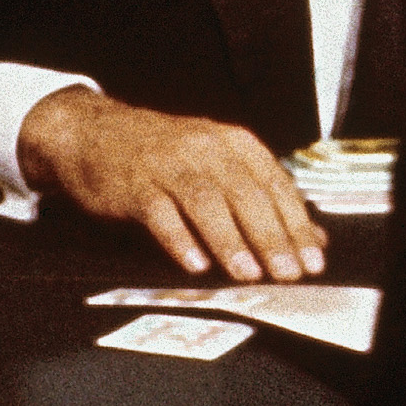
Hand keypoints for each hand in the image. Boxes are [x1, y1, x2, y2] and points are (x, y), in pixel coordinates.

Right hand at [17, 90, 325, 279]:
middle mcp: (205, 148)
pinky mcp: (134, 183)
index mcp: (234, 144)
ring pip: (206, 202)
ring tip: (248, 274)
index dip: (296, 225)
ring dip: (229, 240)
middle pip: (245, 194)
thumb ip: (264, 198)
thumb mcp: (218, 166)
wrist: (92, 132)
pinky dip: (179, 239)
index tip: (313, 260)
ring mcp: (168, 164)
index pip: (275, 185)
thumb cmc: (163, 155)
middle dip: (270, 237)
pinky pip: (160, 212)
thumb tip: (313, 236)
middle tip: (288, 273)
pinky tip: (195, 264)